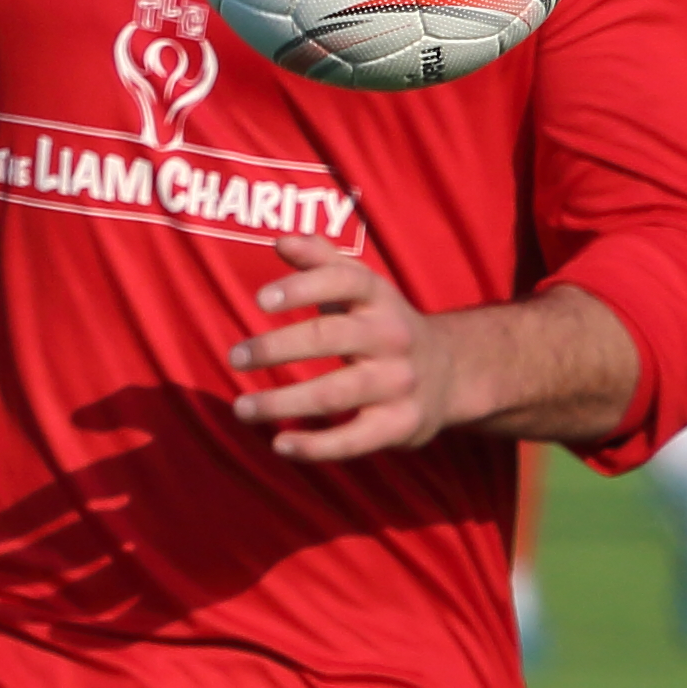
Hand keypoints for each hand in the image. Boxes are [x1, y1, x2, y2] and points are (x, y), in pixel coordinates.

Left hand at [228, 234, 467, 460]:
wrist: (451, 374)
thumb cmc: (383, 325)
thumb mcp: (363, 288)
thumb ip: (321, 260)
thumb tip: (281, 240)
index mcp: (380, 298)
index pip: (344, 280)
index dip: (302, 287)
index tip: (260, 300)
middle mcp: (392, 337)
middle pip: (330, 337)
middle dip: (277, 347)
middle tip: (235, 357)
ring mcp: (398, 383)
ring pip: (335, 393)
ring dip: (283, 402)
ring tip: (242, 408)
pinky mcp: (399, 425)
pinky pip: (354, 440)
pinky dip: (315, 446)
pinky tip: (279, 444)